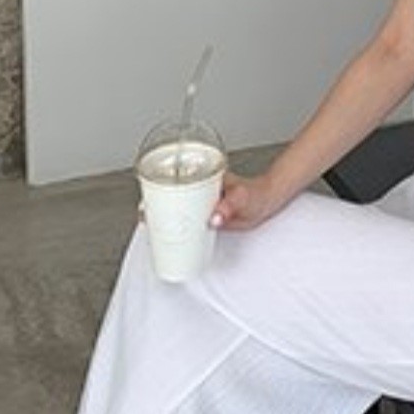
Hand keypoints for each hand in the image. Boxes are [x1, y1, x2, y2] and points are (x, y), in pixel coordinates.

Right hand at [137, 170, 290, 233]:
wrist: (268, 200)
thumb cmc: (256, 193)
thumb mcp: (243, 198)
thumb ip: (230, 206)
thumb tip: (213, 218)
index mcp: (205, 177)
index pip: (174, 179)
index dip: (155, 190)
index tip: (146, 203)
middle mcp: (201, 187)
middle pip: (170, 194)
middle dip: (154, 205)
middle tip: (145, 217)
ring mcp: (203, 200)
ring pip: (177, 206)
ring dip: (165, 217)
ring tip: (153, 229)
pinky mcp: (207, 213)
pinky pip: (188, 218)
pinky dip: (178, 226)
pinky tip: (172, 236)